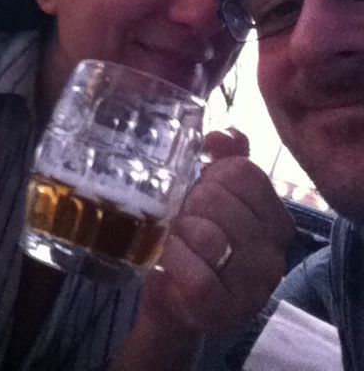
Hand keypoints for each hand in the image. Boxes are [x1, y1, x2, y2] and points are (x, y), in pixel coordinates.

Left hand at [140, 129, 294, 337]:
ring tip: (174, 239)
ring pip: (206, 235)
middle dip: (190, 204)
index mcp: (276, 219)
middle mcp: (273, 254)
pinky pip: (194, 273)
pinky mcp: (222, 310)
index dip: (212, 175)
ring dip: (178, 232)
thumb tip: (221, 134)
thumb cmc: (196, 240)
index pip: (244, 173)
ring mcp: (252, 286)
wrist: (174, 297)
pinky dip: (173, 260)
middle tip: (182, 219)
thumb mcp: (213, 195)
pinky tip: (168, 260)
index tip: (200, 190)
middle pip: (218, 199)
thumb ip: (225, 161)